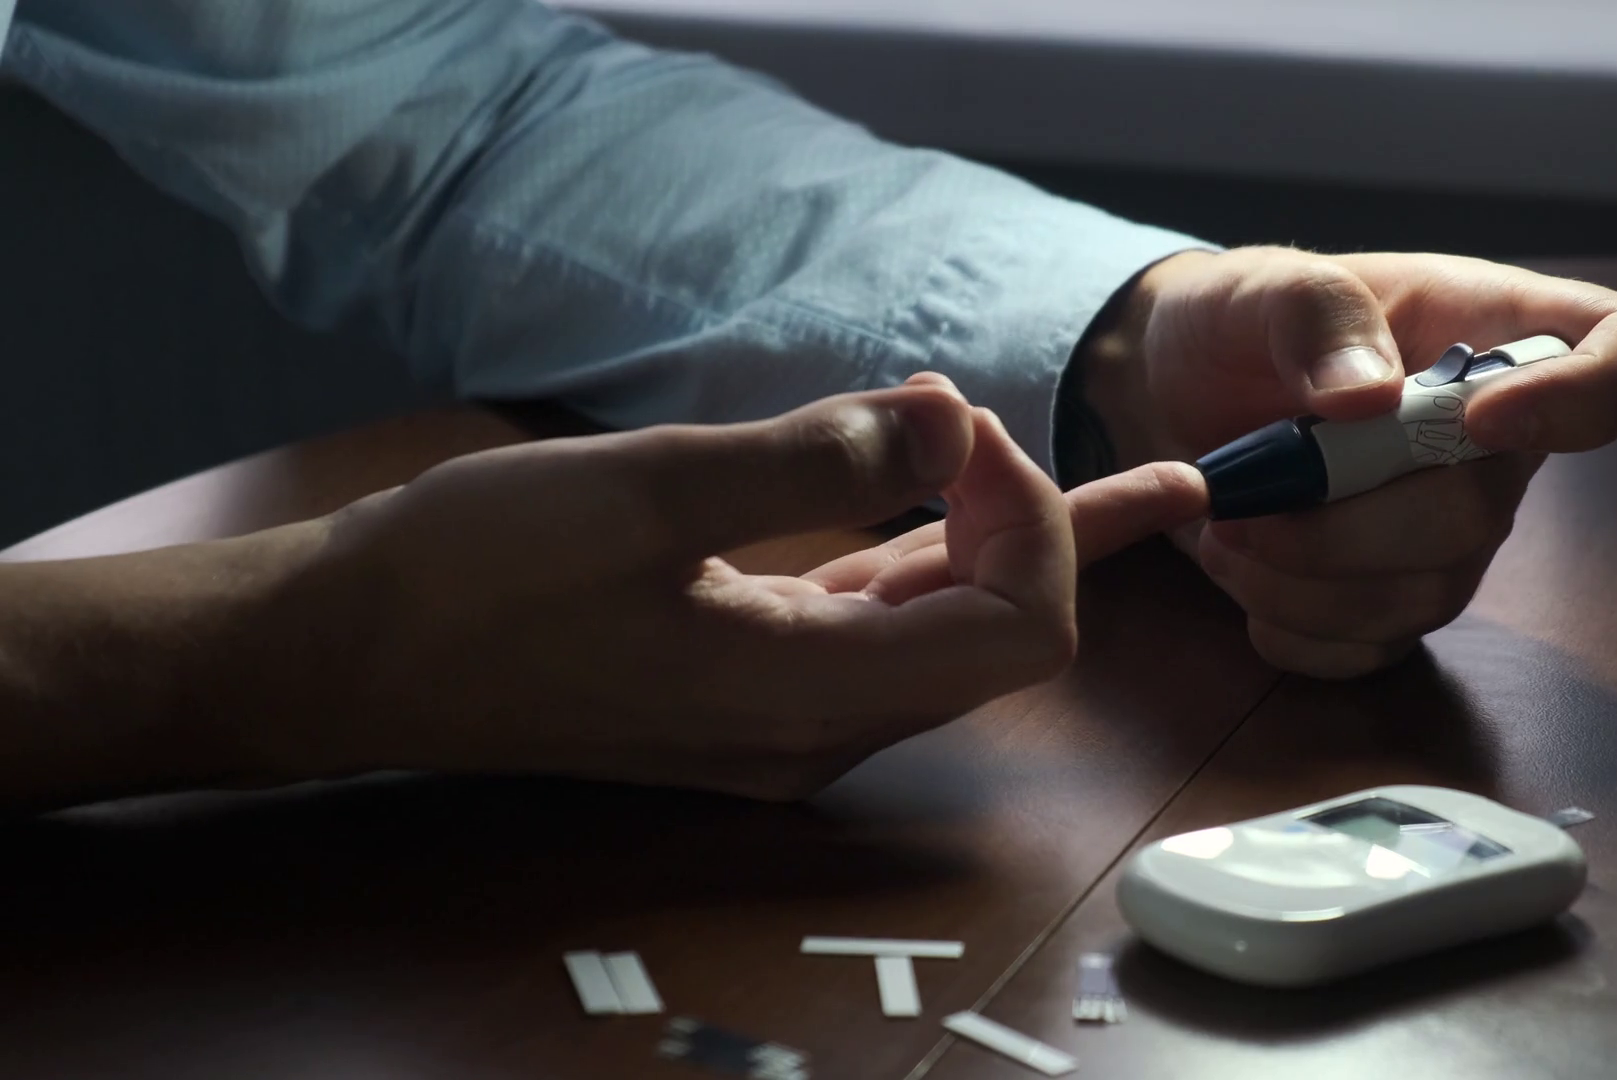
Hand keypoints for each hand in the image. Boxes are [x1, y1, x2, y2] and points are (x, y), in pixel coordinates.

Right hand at [270, 375, 1203, 800]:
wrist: (350, 654)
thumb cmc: (476, 575)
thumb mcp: (646, 492)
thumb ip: (812, 460)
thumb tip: (950, 418)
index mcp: (807, 697)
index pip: (1017, 632)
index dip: (1033, 522)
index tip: (955, 422)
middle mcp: (816, 730)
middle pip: (999, 638)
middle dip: (1060, 532)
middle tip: (1129, 452)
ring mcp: (781, 717)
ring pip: (941, 628)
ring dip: (1016, 548)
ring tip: (1136, 491)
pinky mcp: (745, 684)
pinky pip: (871, 622)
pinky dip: (929, 556)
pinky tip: (956, 503)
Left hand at [1076, 248, 1616, 676]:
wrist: (1169, 391)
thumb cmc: (1236, 322)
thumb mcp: (1259, 286)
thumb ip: (1313, 317)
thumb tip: (1369, 397)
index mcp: (1495, 331)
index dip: (1590, 396)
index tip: (1478, 418)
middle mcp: (1494, 444)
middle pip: (1482, 513)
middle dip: (1347, 524)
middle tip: (1245, 498)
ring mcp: (1449, 532)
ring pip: (1422, 597)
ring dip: (1299, 581)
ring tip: (1223, 528)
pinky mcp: (1390, 599)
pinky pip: (1366, 650)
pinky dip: (1288, 628)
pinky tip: (1243, 572)